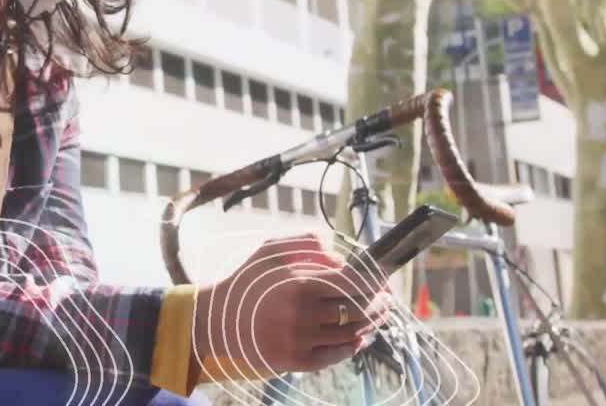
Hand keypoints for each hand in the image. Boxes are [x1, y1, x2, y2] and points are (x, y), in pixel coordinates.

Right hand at [191, 233, 393, 380]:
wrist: (218, 321)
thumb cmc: (248, 281)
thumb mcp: (270, 250)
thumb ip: (306, 243)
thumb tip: (340, 257)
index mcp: (299, 284)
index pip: (353, 283)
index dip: (375, 282)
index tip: (385, 280)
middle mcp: (302, 314)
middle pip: (358, 309)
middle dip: (379, 304)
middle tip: (387, 299)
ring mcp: (301, 340)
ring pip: (351, 332)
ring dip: (371, 324)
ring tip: (378, 316)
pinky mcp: (297, 361)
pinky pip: (337, 355)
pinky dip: (353, 346)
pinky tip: (359, 337)